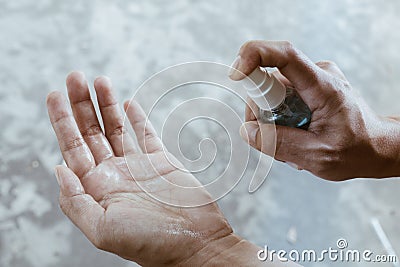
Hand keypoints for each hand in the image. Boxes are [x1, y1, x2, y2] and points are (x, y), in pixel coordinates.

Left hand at [47, 72, 290, 265]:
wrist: (197, 243)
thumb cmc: (151, 243)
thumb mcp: (103, 230)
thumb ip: (75, 202)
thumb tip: (58, 168)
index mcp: (97, 189)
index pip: (72, 147)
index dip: (62, 120)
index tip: (55, 95)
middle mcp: (114, 174)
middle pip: (91, 131)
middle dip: (81, 104)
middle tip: (75, 76)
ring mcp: (138, 166)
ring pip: (117, 128)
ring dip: (107, 104)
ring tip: (99, 80)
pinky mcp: (161, 162)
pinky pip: (146, 135)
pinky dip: (137, 119)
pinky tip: (128, 104)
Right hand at [230, 40, 399, 180]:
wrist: (378, 147)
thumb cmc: (357, 150)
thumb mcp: (317, 155)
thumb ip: (280, 143)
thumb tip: (248, 131)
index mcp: (323, 86)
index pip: (284, 55)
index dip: (254, 56)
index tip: (235, 73)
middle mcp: (317, 75)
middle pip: (270, 82)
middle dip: (261, 113)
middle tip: (269, 140)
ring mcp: (313, 80)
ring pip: (273, 94)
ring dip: (272, 121)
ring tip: (290, 145)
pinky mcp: (309, 88)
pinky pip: (281, 99)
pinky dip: (280, 120)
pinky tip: (294, 137)